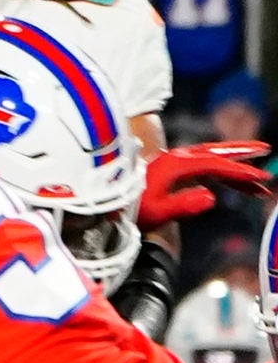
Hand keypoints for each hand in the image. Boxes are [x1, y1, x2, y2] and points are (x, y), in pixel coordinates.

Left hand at [137, 141, 270, 231]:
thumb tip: (212, 197)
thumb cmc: (127, 210)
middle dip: (242, 152)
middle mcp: (175, 159)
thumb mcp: (154, 212)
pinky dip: (218, 174)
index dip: (241, 172)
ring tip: (256, 182)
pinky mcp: (167, 170)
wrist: (101, 204)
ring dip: (233, 168)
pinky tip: (228, 185)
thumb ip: (182, 206)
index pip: (216, 166)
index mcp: (176, 165)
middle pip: (216, 152)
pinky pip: (200, 168)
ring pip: (210, 160)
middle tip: (266, 149)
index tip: (262, 179)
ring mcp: (171, 163)